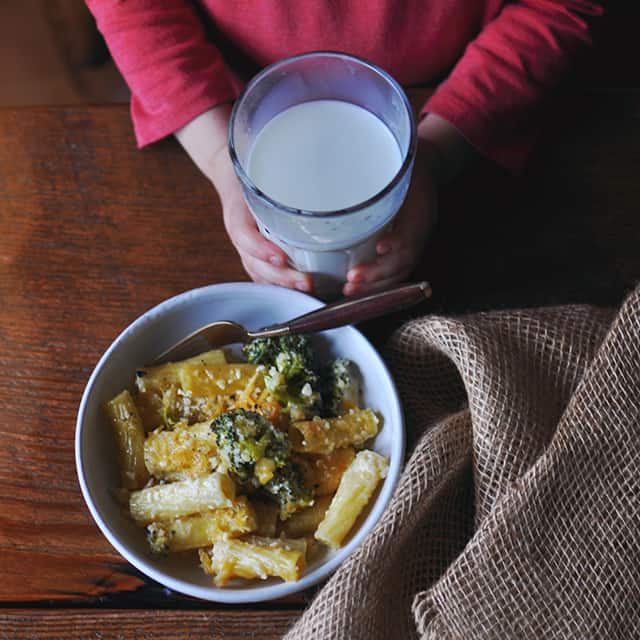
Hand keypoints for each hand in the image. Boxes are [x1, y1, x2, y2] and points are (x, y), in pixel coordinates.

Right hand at [219, 172, 312, 291]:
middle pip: (255, 263)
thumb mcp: (261, 169)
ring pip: (260, 274)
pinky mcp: (254, 256)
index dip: (260, 249)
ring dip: (283, 285)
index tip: (280, 256)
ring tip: (308, 290)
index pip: (242, 233)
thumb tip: (319, 161)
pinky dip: (281, 287)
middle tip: (306, 282)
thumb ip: (284, 171)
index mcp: (238, 212)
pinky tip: (300, 291)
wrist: (232, 174)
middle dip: (280, 275)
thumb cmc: (252, 172)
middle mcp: (241, 235)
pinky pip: (264, 277)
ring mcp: (246, 249)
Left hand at [342, 150, 437, 295]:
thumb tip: (336, 170)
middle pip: (404, 260)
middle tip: (351, 280)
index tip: (379, 247)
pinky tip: (359, 287)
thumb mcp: (392, 163)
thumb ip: (372, 173)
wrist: (424, 163)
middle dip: (377, 274)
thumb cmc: (402, 161)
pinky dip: (378, 282)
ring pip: (400, 271)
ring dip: (375, 285)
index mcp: (420, 206)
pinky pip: (396, 270)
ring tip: (349, 290)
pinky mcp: (408, 247)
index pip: (413, 230)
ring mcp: (417, 239)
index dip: (397, 243)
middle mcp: (422, 227)